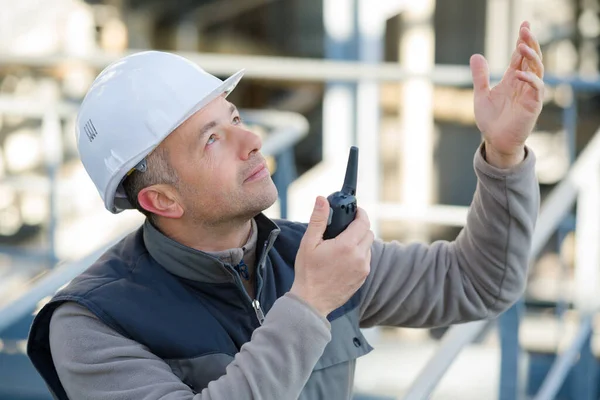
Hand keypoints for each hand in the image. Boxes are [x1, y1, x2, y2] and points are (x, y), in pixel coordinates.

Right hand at [291, 197, 373, 316]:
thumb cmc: (307, 272)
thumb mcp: (308, 243)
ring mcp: (363, 269)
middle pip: (368, 233)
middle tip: (345, 227)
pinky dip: (359, 255)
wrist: (311, 301)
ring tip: (342, 244)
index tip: (354, 211)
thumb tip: (322, 199)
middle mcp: (360, 256)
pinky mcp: (363, 278)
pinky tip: (343, 258)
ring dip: (359, 242)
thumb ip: (318, 219)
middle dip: (359, 227)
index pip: (363, 222)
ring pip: (368, 247)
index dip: (360, 213)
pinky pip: (366, 260)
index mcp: (347, 245)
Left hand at [470, 21, 543, 167]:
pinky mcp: (533, 105)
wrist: (495, 140)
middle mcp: (523, 83)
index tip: (523, 25)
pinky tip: (520, 73)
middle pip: (531, 58)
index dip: (522, 41)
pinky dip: (530, 79)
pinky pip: (537, 88)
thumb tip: (475, 55)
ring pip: (537, 69)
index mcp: (512, 79)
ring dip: (532, 57)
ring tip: (522, 46)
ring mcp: (530, 93)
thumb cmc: (490, 119)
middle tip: (525, 29)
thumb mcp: (481, 94)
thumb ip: (480, 76)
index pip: (520, 56)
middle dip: (530, 43)